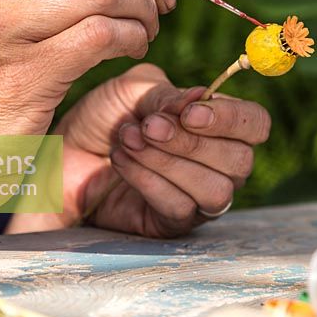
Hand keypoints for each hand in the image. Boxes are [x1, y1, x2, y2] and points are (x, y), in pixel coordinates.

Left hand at [11, 64, 271, 236]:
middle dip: (190, 142)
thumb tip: (202, 99)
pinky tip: (122, 162)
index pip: (256, 125)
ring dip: (168, 162)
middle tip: (147, 126)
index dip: (232, 118)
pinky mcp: (173, 225)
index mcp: (218, 125)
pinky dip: (149, 181)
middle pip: (240, 160)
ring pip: (216, 189)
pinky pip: (181, 208)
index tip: (190, 112)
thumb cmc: (102, 118)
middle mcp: (218, 163)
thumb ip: (169, 95)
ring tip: (127, 141)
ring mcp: (199, 197)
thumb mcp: (134, 91)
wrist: (59, 154)